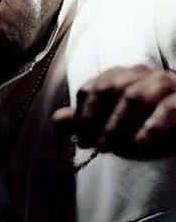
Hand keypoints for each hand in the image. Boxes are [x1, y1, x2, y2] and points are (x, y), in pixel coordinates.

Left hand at [52, 65, 175, 159]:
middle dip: (96, 118)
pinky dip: (150, 128)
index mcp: (121, 76)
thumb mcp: (114, 126)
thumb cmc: (148, 126)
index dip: (82, 113)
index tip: (81, 138)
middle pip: (110, 88)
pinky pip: (167, 109)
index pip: (92, 88)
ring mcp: (164, 84)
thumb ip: (87, 121)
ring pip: (135, 96)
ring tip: (109, 148)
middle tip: (93, 145)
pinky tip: (138, 145)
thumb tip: (57, 119)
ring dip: (117, 124)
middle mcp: (141, 74)